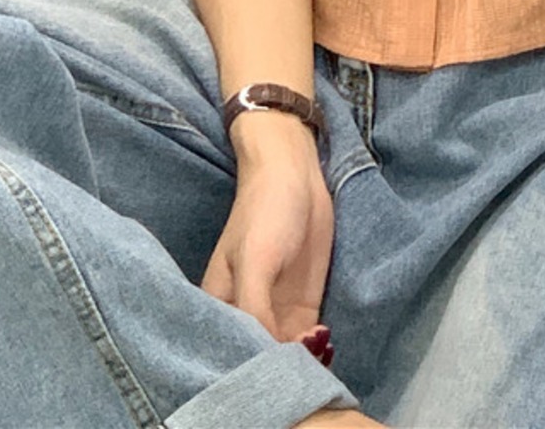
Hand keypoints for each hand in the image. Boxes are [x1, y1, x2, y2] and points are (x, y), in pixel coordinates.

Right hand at [200, 111, 334, 348]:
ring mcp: (275, 311)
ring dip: (300, 362)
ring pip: (285, 353)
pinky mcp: (302, 306)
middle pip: (259, 357)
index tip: (270, 373)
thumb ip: (253, 307)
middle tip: (300, 367)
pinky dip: (315, 349)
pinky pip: (307, 340)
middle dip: (277, 369)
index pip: (230, 351)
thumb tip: (265, 354)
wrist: (295, 172)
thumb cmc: (265, 211)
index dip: (249, 367)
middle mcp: (245, 315)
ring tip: (315, 354)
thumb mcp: (254, 260)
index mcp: (219, 307)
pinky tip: (325, 348)